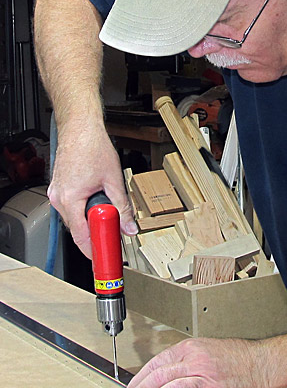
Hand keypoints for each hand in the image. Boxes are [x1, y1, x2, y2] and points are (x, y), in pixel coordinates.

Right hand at [47, 124, 136, 257]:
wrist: (80, 128)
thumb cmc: (93, 147)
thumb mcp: (114, 180)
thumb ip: (123, 207)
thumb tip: (129, 227)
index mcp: (70, 199)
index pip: (80, 235)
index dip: (93, 250)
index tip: (103, 259)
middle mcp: (58, 198)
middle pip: (78, 228)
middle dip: (96, 232)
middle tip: (114, 236)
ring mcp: (56, 192)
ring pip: (75, 217)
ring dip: (91, 218)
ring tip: (109, 212)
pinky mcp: (59, 187)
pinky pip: (72, 206)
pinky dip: (85, 208)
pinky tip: (98, 201)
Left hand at [124, 337, 265, 387]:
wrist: (260, 364)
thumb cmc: (236, 356)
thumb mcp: (206, 348)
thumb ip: (185, 359)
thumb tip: (162, 373)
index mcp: (192, 349)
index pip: (158, 362)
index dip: (140, 377)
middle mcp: (197, 361)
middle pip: (161, 376)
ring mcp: (207, 378)